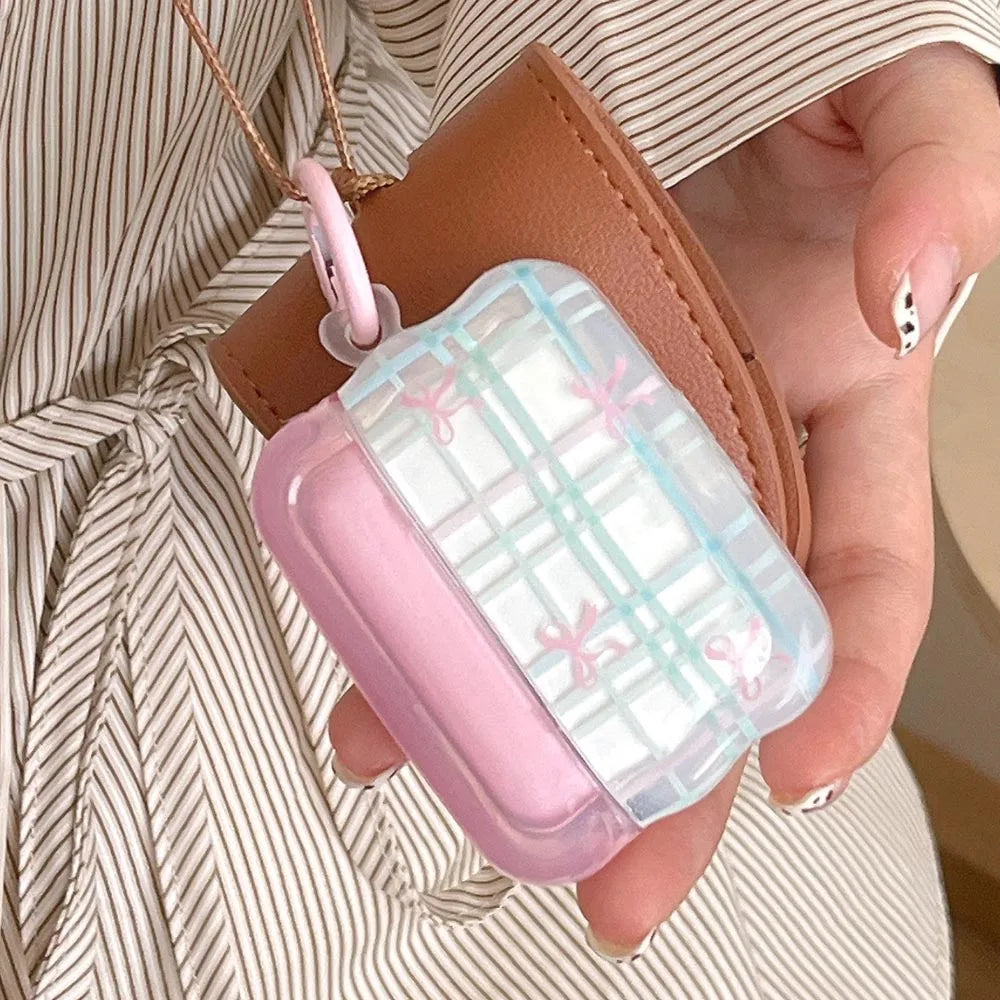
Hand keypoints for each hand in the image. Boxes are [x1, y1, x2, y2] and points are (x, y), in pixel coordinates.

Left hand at [326, 43, 999, 957]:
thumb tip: (913, 285)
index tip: (790, 776)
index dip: (838, 692)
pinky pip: (462, 514)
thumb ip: (944, 184)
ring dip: (494, 696)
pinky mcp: (501, 413)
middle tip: (612, 885)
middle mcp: (709, 459)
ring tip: (423, 765)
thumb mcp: (910, 119)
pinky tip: (369, 638)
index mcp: (829, 425)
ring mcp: (596, 445)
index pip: (856, 587)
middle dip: (658, 774)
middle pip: (690, 646)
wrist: (675, 60)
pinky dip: (414, 582)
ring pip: (553, 600)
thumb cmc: (802, 97)